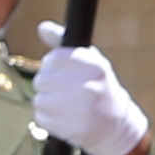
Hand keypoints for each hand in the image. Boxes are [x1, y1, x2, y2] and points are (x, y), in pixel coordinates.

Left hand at [31, 26, 147, 154]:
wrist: (115, 124)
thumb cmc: (99, 86)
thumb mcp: (89, 60)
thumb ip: (63, 43)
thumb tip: (42, 26)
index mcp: (94, 65)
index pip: (52, 58)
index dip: (54, 65)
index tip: (64, 71)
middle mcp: (86, 86)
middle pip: (42, 79)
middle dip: (49, 83)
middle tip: (65, 89)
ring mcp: (77, 109)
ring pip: (39, 98)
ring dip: (47, 101)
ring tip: (67, 103)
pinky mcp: (67, 127)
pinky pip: (40, 116)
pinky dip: (47, 117)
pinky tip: (64, 116)